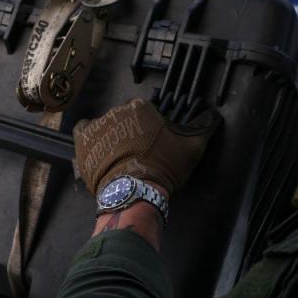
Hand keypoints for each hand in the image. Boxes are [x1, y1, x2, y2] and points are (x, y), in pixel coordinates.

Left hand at [73, 98, 219, 197]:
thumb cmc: (163, 166)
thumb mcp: (191, 147)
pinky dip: (90, 139)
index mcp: (140, 106)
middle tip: (137, 153)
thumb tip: (214, 116)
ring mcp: (98, 123)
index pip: (143, 111)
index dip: (148, 128)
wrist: (134, 191)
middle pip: (124, 118)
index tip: (151, 143)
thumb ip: (204, 128)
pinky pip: (85, 131)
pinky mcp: (83, 139)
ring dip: (112, 137)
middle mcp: (117, 110)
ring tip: (119, 158)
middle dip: (130, 132)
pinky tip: (99, 151)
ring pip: (106, 126)